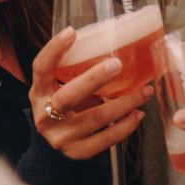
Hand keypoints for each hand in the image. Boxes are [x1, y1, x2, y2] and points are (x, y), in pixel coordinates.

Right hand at [30, 27, 151, 158]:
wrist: (58, 140)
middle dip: (94, 79)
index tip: (72, 32)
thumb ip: (75, 70)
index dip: (54, 50)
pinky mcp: (78, 152)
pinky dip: (125, 126)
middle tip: (118, 64)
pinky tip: (137, 113)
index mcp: (39, 92)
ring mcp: (61, 138)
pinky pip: (106, 139)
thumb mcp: (60, 86)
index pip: (41, 68)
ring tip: (144, 91)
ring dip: (125, 103)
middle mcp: (45, 116)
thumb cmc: (66, 104)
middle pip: (68, 96)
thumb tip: (113, 41)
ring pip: (96, 119)